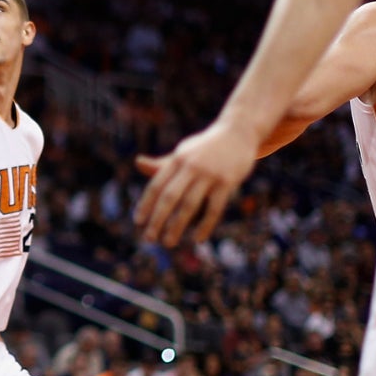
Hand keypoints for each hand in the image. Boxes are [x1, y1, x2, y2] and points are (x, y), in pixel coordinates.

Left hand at [134, 125, 257, 245]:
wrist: (238, 132)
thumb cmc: (205, 147)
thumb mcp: (182, 152)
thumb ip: (162, 164)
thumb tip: (137, 163)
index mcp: (176, 159)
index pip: (157, 185)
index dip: (146, 204)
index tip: (137, 222)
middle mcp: (191, 166)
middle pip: (169, 197)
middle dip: (157, 219)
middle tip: (149, 239)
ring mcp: (209, 174)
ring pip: (189, 205)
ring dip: (177, 226)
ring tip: (168, 242)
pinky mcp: (227, 182)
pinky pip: (214, 208)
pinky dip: (205, 225)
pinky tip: (198, 239)